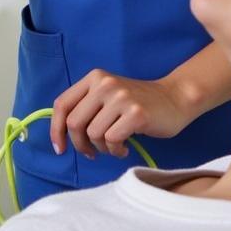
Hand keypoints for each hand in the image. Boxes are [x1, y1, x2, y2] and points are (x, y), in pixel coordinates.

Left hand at [50, 70, 191, 159]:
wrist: (174, 98)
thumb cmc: (136, 103)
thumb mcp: (107, 96)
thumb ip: (86, 106)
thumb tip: (61, 133)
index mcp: (93, 78)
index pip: (62, 104)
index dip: (56, 129)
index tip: (59, 148)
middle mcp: (104, 84)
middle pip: (74, 122)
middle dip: (79, 144)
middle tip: (91, 152)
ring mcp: (120, 97)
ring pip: (93, 134)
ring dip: (102, 148)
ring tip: (114, 146)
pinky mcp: (136, 113)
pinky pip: (112, 140)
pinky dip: (115, 150)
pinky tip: (124, 147)